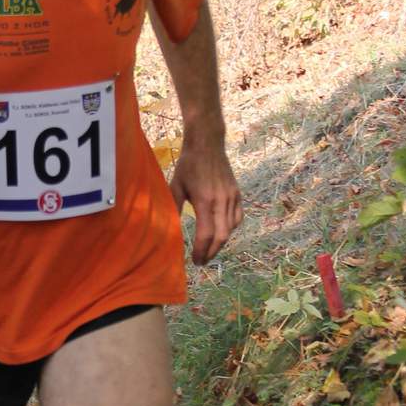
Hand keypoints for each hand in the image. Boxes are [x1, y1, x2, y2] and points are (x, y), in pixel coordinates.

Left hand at [169, 141, 242, 264]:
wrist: (208, 144)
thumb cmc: (188, 165)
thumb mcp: (176, 185)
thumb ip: (173, 208)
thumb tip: (167, 230)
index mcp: (205, 200)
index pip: (206, 234)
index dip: (201, 250)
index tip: (195, 261)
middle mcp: (222, 200)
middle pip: (222, 236)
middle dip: (212, 252)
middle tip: (202, 261)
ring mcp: (232, 197)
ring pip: (231, 229)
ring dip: (221, 243)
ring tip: (209, 249)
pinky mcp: (237, 193)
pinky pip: (238, 218)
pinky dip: (230, 229)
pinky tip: (221, 233)